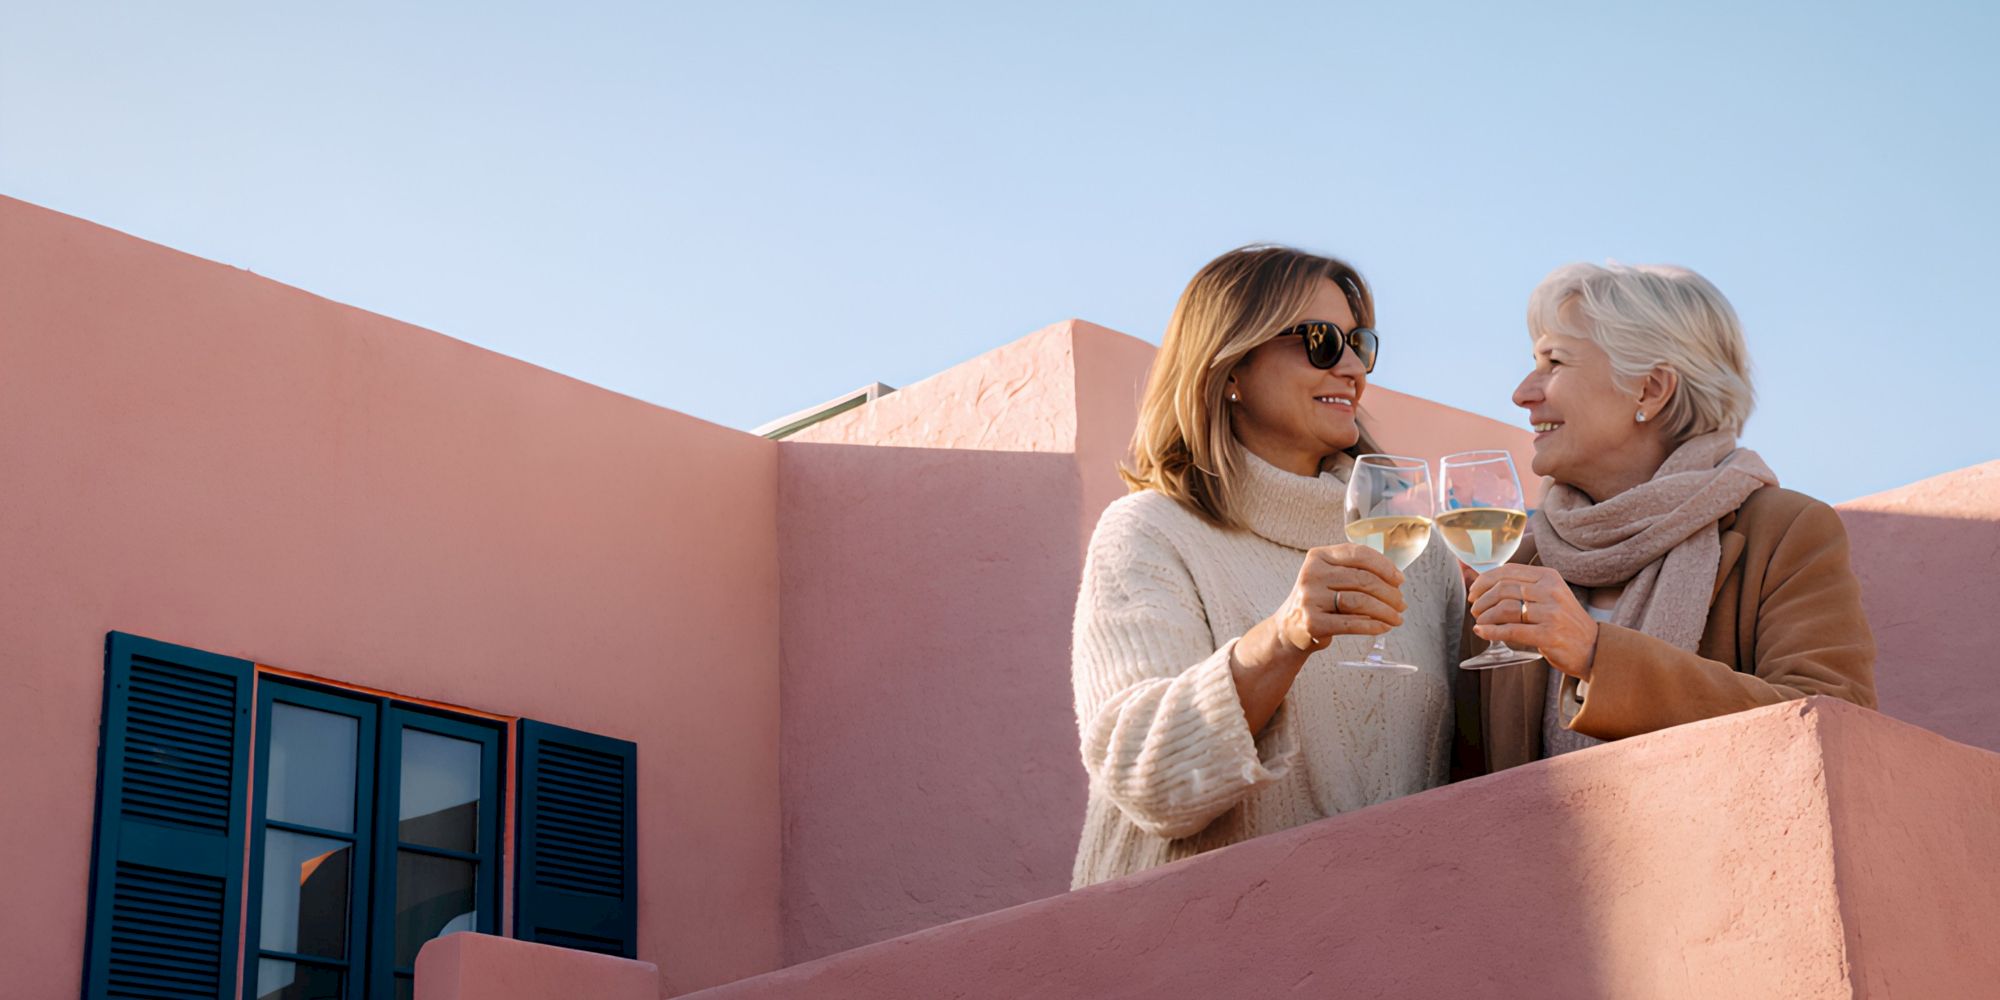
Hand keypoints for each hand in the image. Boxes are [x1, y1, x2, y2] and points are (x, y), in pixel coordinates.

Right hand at [1228, 544, 1407, 736]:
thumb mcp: (1329, 576)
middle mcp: (1312, 574)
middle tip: (1401, 604)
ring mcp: (1310, 599)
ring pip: (1361, 602)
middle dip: (1389, 593)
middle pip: (1363, 579)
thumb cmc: (1317, 600)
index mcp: (1318, 557)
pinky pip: (1352, 623)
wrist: (1289, 628)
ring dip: (1385, 611)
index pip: (1358, 554)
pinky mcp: (1313, 623)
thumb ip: (1355, 570)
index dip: (1384, 566)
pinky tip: (1383, 627)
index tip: (1399, 579)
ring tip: (1396, 618)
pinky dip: (1373, 626)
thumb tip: (1395, 580)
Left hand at [1467, 565, 1599, 679]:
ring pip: (1505, 609)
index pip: (1508, 571)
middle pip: (1503, 589)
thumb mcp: (1548, 596)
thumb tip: (1478, 580)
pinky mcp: (1548, 635)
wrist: (1592, 648)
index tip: (1473, 592)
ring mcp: (1551, 613)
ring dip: (1485, 616)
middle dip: (1482, 600)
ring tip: (1480, 621)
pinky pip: (1511, 630)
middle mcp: (1551, 592)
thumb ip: (1520, 587)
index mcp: (1549, 577)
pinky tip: (1482, 632)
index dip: (1484, 581)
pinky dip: (1491, 631)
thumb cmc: (1563, 622)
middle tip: (1475, 610)